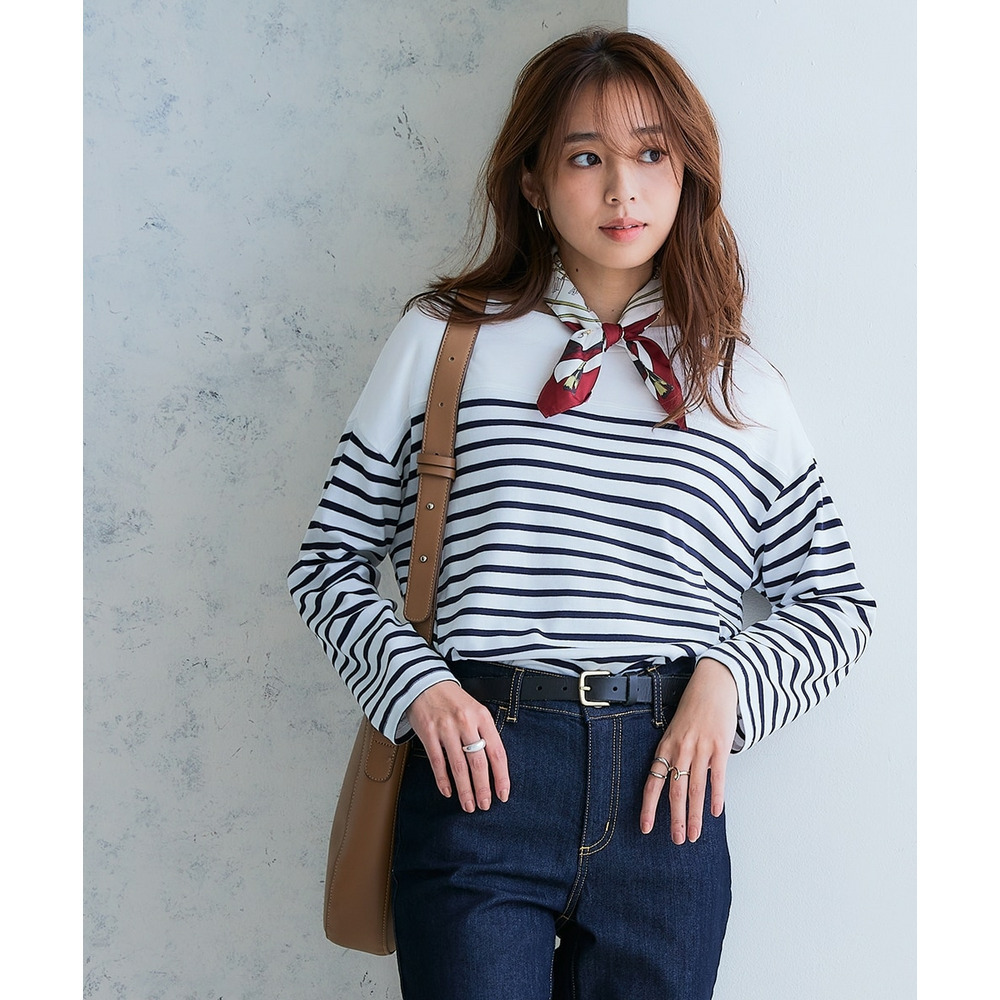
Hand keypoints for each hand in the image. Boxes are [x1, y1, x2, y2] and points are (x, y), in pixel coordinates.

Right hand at [406, 680, 509, 812]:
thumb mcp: (475, 710)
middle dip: (483, 788)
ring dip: (465, 790)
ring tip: (468, 805)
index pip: (497, 752)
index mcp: (482, 717)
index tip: (503, 794)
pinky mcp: (428, 732)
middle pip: (478, 763)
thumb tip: (494, 767)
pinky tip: (448, 792)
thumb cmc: (453, 700)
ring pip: (459, 766)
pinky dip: (443, 780)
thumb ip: (484, 733)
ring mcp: (446, 728)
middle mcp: (466, 722)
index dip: (501, 777)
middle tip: (485, 805)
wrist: (425, 682)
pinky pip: (437, 762)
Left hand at [640, 658, 737, 842]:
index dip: (649, 807)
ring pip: (695, 789)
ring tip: (694, 835)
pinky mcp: (720, 746)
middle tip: (676, 841)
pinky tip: (715, 812)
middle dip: (674, 819)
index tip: (646, 828)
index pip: (653, 782)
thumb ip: (674, 755)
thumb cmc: (693, 708)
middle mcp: (681, 749)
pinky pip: (717, 776)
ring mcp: (701, 748)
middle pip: (675, 791)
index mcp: (666, 747)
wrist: (713, 685)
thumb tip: (673, 781)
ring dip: (694, 815)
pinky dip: (716, 796)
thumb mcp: (675, 730)